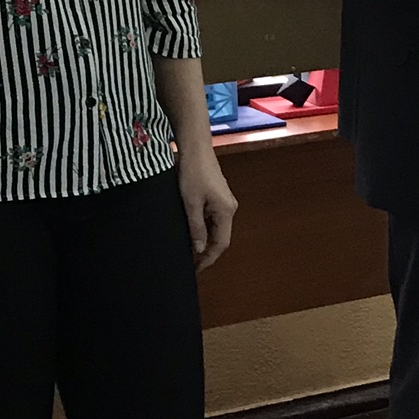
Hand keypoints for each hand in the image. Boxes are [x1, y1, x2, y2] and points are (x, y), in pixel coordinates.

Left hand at [177, 147, 237, 269]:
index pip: (221, 244)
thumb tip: (199, 250)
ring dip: (204, 240)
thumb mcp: (190, 204)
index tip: (196, 270)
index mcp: (226, 211)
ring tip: (188, 249)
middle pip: (220, 237)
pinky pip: (213, 218)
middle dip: (207, 252)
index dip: (209, 259)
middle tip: (190, 263)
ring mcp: (225, 201)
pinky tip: (191, 231)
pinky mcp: (217, 196)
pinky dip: (204, 228)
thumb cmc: (193, 173)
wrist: (195, 149)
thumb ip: (196, 229)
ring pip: (216, 228)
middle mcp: (230, 208)